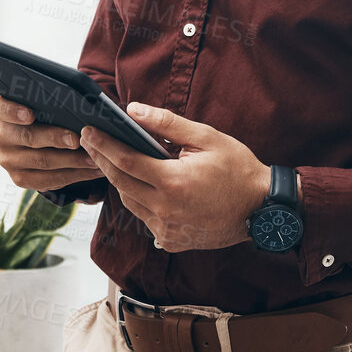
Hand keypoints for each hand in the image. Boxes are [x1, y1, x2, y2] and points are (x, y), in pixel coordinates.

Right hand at [0, 93, 102, 193]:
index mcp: (0, 109)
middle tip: (76, 139)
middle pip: (26, 136)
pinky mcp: (19, 178)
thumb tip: (79, 104)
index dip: (12, 110)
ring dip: (71, 160)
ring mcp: (7, 159)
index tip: (30, 114)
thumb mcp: (46, 101)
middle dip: (54, 138)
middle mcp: (0, 135)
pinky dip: (74, 175)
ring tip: (94, 156)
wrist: (44, 139)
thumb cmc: (48, 111)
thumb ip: (53, 99)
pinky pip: (47, 180)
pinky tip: (92, 169)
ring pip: (41, 161)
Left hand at [80, 102, 271, 251]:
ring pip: (130, 202)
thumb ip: (167, 124)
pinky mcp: (172, 241)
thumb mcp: (206, 137)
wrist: (262, 209)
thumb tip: (133, 110)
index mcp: (174, 183)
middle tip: (89, 141)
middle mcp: (166, 210)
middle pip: (121, 183)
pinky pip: (144, 217)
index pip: (125, 162)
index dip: (103, 145)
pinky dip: (138, 199)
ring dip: (119, 180)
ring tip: (111, 158)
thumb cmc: (238, 169)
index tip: (89, 131)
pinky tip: (140, 183)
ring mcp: (167, 230)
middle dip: (102, 160)